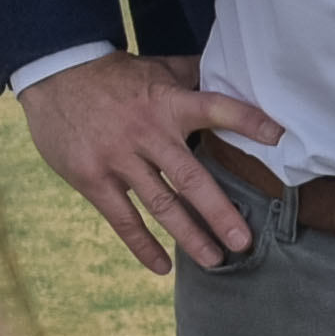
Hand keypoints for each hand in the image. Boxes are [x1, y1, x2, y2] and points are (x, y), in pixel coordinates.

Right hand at [18, 53, 289, 274]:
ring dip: (189, 235)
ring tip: (215, 260)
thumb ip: (192, 76)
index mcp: (168, 104)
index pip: (215, 108)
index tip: (278, 137)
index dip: (247, 120)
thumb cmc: (114, 75)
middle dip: (219, 212)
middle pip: (191, 177)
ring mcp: (119, 158)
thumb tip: (232, 71)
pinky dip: (142, 245)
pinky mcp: (93, 178)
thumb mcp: (156, 68)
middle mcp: (148, 133)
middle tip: (244, 241)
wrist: (56, 75)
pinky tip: (162, 266)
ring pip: (160, 204)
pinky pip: (123, 218)